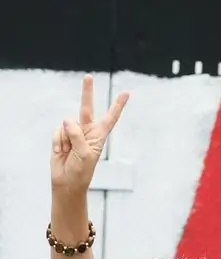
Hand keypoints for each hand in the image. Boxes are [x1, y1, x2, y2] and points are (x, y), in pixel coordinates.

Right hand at [51, 75, 129, 195]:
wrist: (67, 181)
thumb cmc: (81, 170)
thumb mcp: (84, 154)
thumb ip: (77, 135)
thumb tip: (67, 120)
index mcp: (99, 135)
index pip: (110, 118)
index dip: (117, 106)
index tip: (126, 93)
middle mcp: (87, 131)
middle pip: (86, 108)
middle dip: (87, 92)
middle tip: (88, 76)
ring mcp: (73, 133)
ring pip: (66, 124)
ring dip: (65, 139)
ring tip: (69, 152)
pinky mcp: (61, 137)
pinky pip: (57, 132)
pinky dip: (57, 142)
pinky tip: (60, 152)